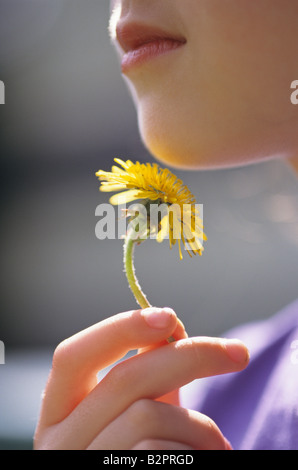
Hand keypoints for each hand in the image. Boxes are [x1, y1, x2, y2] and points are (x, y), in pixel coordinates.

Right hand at [33, 307, 248, 449]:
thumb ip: (144, 369)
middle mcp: (58, 442)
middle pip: (124, 380)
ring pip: (148, 416)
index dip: (120, 329)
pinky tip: (206, 458)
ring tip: (219, 443)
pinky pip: (161, 452)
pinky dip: (196, 450)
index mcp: (59, 410)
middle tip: (238, 353)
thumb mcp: (135, 408)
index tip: (170, 316)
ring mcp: (82, 467)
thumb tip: (171, 327)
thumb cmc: (137, 452)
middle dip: (189, 357)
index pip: (73, 356)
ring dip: (200, 425)